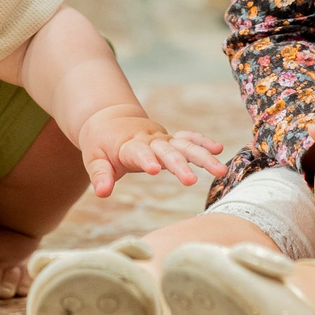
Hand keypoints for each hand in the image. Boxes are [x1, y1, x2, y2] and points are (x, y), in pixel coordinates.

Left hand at [72, 105, 227, 196]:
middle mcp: (149, 140)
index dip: (147, 160)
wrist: (109, 120)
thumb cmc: (101, 144)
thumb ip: (100, 175)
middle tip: (191, 181)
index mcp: (129, 145)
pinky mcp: (170, 140)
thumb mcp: (94, 158)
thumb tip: (102, 193)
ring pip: (184, 145)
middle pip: (167, 151)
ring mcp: (162, 139)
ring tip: (220, 170)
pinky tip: (218, 149)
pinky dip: (202, 141)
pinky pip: (188, 138)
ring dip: (202, 156)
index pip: (139, 153)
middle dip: (179, 164)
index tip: (155, 169)